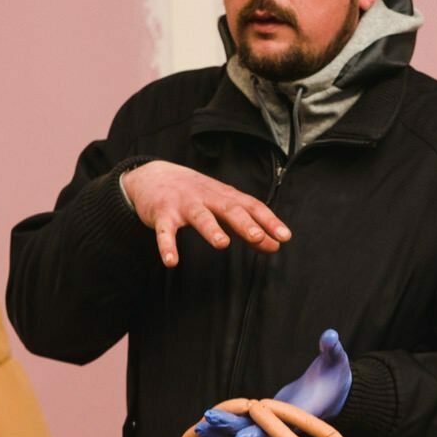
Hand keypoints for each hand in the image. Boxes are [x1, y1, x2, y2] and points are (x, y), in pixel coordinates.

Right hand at [122, 160, 290, 267]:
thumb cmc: (194, 195)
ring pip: (199, 216)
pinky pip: (165, 231)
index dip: (268, 221)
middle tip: (258, 237)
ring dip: (211, 228)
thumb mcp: (223, 207)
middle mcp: (207, 197)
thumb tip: (275, 245)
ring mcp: (184, 204)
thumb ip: (248, 227)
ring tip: (222, 243)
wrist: (152, 176)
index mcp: (224, 196)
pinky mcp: (162, 214)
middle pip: (228, 208)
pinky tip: (171, 261)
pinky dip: (167, 245)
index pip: (251, 206)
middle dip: (244, 223)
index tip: (284, 236)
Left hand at [189, 330, 352, 436]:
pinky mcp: (262, 423)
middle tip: (205, 422)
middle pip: (251, 432)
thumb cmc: (335, 377)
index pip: (278, 426)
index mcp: (299, 414)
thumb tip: (329, 335)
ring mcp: (271, 426)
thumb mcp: (336, 362)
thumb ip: (332, 349)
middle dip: (229, 428)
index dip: (259, 432)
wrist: (333, 394)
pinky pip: (237, 432)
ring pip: (241, 436)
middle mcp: (283, 425)